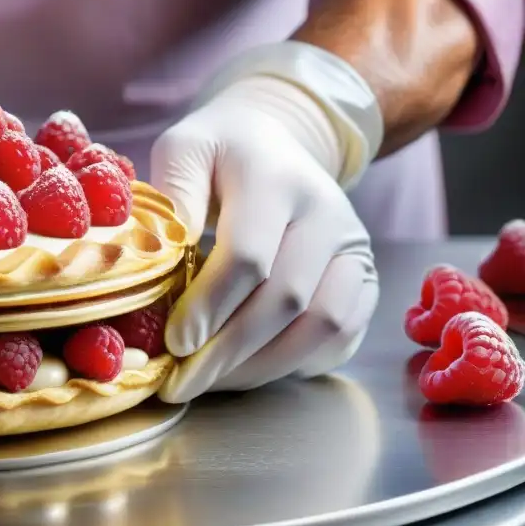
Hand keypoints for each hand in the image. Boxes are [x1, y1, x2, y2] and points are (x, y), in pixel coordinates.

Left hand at [151, 75, 378, 403]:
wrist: (274, 141)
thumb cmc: (218, 154)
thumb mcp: (184, 150)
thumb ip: (173, 196)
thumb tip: (163, 258)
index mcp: (278, 178)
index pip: (250, 255)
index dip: (210, 305)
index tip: (173, 342)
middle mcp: (327, 213)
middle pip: (285, 299)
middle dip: (228, 350)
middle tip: (181, 383)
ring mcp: (353, 247)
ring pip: (321, 325)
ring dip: (262, 365)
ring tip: (209, 382)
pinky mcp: (364, 278)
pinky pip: (341, 336)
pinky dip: (295, 363)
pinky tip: (249, 370)